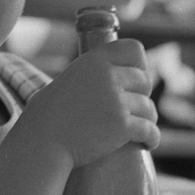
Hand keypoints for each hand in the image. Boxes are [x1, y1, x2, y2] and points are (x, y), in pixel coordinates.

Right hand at [13, 38, 159, 170]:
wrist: (42, 141)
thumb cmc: (48, 116)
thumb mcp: (69, 80)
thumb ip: (91, 75)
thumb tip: (109, 77)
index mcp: (94, 60)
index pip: (133, 49)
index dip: (139, 65)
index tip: (136, 81)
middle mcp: (108, 76)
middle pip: (144, 81)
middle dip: (142, 96)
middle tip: (135, 111)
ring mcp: (117, 101)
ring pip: (149, 108)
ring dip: (147, 120)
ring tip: (141, 131)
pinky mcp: (122, 126)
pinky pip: (150, 130)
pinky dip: (152, 139)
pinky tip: (148, 144)